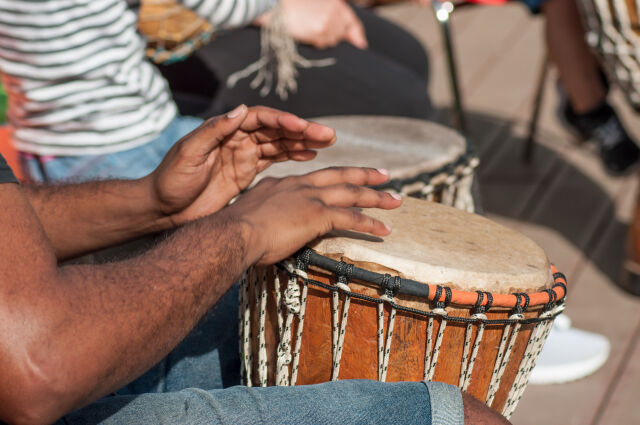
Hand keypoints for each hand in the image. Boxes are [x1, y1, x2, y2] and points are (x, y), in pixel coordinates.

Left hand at [147, 105, 336, 225]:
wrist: (163, 209)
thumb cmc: (170, 180)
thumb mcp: (189, 153)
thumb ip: (214, 131)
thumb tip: (241, 109)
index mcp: (224, 129)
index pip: (259, 119)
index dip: (282, 120)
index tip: (302, 126)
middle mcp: (237, 138)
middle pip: (275, 129)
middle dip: (302, 130)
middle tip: (328, 135)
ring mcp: (243, 155)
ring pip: (279, 144)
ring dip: (302, 142)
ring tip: (327, 142)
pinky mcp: (246, 173)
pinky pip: (275, 161)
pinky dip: (293, 156)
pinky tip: (310, 156)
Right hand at [224, 167, 401, 265]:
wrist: (233, 232)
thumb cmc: (235, 231)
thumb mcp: (252, 214)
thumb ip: (267, 214)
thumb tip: (270, 224)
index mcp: (284, 183)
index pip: (315, 178)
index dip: (334, 177)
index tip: (346, 177)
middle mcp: (300, 185)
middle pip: (340, 176)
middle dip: (364, 175)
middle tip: (383, 175)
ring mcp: (310, 197)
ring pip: (352, 193)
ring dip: (377, 197)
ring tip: (395, 200)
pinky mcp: (318, 214)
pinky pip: (352, 217)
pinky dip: (371, 223)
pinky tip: (385, 228)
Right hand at [255, 0, 367, 49]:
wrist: (276, 5)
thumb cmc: (293, 5)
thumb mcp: (316, 4)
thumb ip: (332, 14)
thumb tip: (354, 38)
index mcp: (335, 2)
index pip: (352, 22)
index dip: (356, 35)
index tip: (360, 45)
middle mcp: (336, 10)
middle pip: (340, 34)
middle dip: (331, 36)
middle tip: (315, 31)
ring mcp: (329, 21)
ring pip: (331, 40)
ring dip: (322, 39)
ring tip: (308, 28)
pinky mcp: (320, 30)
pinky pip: (322, 44)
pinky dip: (315, 42)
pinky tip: (306, 32)